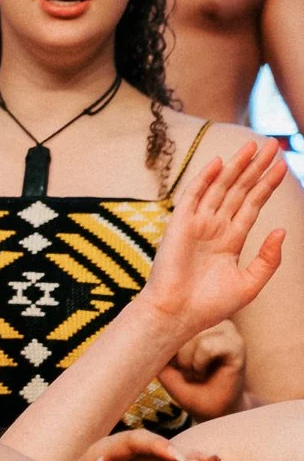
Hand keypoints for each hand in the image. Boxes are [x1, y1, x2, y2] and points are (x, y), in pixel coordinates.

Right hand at [141, 138, 287, 342]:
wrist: (177, 315)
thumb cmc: (209, 306)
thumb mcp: (250, 283)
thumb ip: (268, 258)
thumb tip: (281, 230)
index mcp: (230, 241)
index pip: (252, 205)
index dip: (267, 185)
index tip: (282, 166)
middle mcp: (214, 228)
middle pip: (239, 190)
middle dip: (256, 167)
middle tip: (272, 144)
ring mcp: (197, 225)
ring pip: (221, 188)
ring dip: (237, 166)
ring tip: (254, 145)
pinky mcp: (179, 225)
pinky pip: (193, 196)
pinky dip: (205, 179)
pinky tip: (220, 162)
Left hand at [161, 320, 244, 420]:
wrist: (211, 409)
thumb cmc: (187, 386)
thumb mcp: (163, 364)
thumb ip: (157, 344)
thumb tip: (146, 326)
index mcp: (194, 320)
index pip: (169, 317)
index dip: (164, 343)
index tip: (169, 361)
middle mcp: (211, 319)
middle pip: (180, 327)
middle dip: (176, 356)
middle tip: (187, 370)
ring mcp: (226, 329)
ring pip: (193, 337)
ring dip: (188, 362)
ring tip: (197, 371)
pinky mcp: (236, 343)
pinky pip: (207, 347)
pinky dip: (199, 364)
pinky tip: (205, 371)